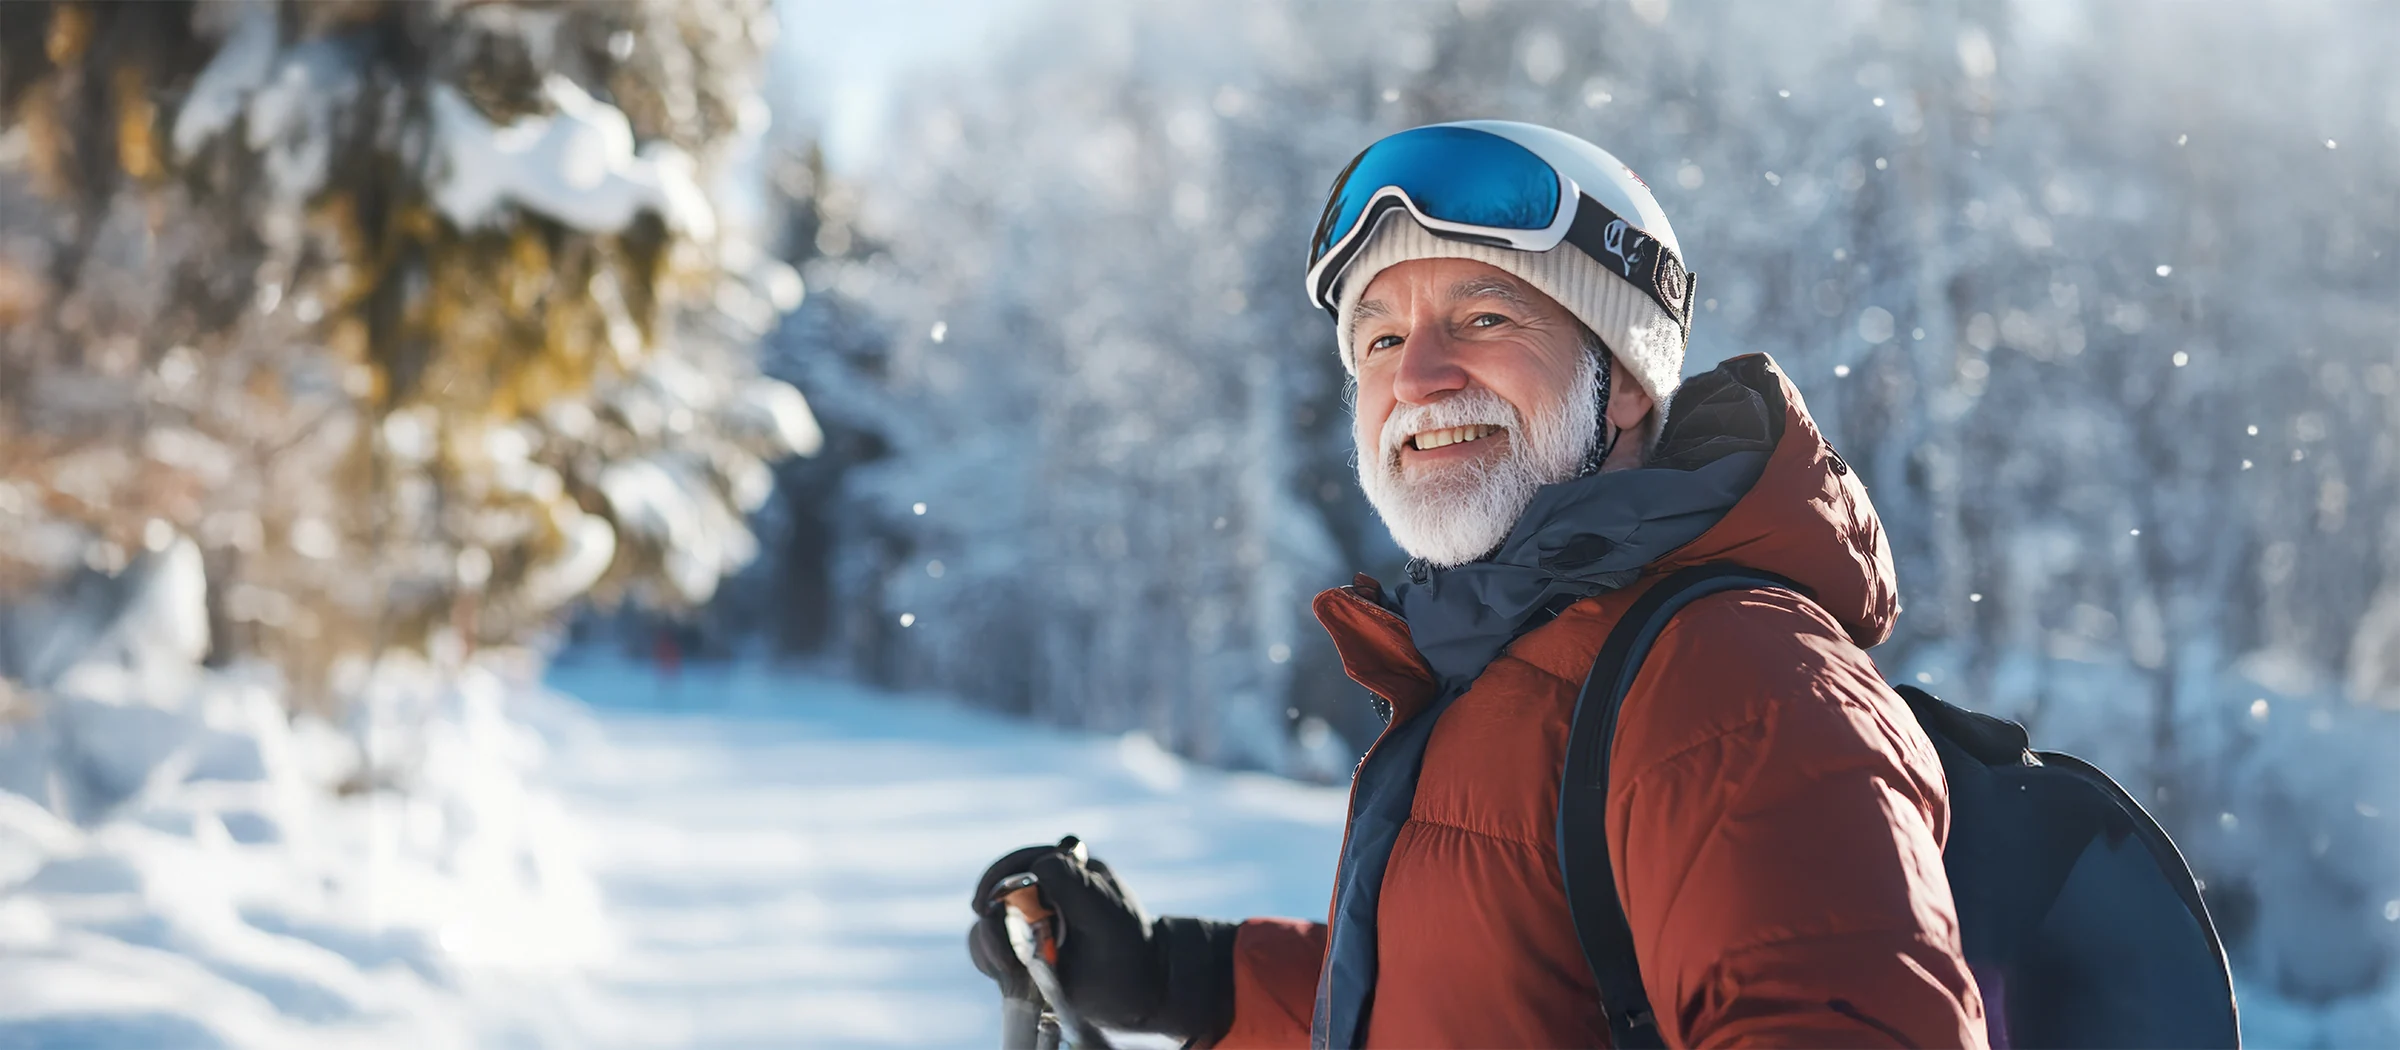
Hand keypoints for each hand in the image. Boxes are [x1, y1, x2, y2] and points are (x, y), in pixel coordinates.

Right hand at [967, 836, 1238, 1041]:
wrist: (1139, 986)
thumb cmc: (1126, 941)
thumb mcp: (1103, 906)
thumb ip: (1071, 880)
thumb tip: (1036, 865)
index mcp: (1065, 868)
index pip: (1019, 863)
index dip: (998, 879)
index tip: (987, 904)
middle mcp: (1041, 892)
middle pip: (994, 894)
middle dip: (992, 920)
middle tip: (1003, 950)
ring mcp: (1028, 924)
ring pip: (987, 926)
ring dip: (991, 945)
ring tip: (1012, 968)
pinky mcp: (1022, 955)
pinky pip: (991, 955)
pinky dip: (994, 963)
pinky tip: (1013, 976)